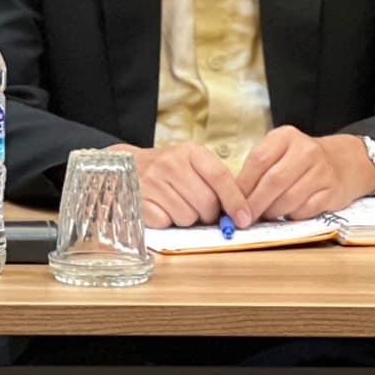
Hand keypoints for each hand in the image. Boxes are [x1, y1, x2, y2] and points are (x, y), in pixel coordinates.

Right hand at [112, 142, 250, 228]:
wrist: (129, 166)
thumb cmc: (171, 171)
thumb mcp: (194, 166)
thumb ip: (217, 185)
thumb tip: (240, 216)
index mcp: (190, 152)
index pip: (219, 176)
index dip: (235, 201)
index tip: (244, 219)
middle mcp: (170, 163)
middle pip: (206, 202)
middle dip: (209, 215)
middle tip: (201, 212)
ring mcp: (152, 181)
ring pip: (186, 216)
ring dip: (187, 219)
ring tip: (177, 207)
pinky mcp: (138, 199)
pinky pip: (165, 222)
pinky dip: (167, 222)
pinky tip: (162, 210)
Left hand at [237, 127, 374, 222]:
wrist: (343, 162)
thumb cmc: (299, 159)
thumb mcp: (279, 150)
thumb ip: (258, 167)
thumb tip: (234, 196)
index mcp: (286, 137)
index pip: (258, 160)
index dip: (243, 184)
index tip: (231, 201)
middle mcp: (306, 151)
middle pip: (274, 181)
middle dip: (255, 203)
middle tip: (243, 217)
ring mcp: (322, 172)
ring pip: (290, 199)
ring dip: (272, 212)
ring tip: (263, 215)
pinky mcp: (333, 193)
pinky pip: (306, 210)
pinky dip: (291, 216)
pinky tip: (286, 214)